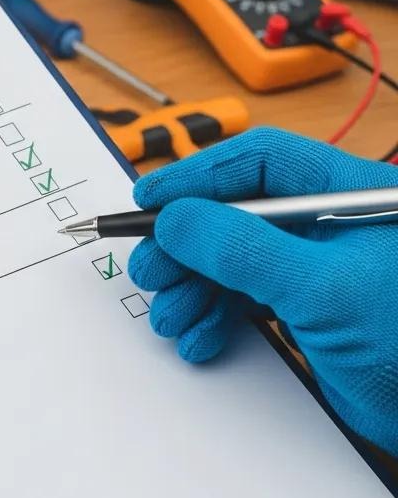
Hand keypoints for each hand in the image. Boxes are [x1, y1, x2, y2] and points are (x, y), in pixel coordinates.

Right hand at [128, 127, 397, 454]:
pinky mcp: (306, 311)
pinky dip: (211, 317)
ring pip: (230, 259)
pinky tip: (199, 336)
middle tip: (151, 269)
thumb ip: (242, 247)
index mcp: (347, 194)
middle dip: (185, 244)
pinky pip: (241, 299)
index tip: (150, 198)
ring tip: (171, 314)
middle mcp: (328, 224)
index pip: (260, 161)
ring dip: (190, 286)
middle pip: (234, 212)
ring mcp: (315, 269)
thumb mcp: (322, 287)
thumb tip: (174, 219)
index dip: (198, 175)